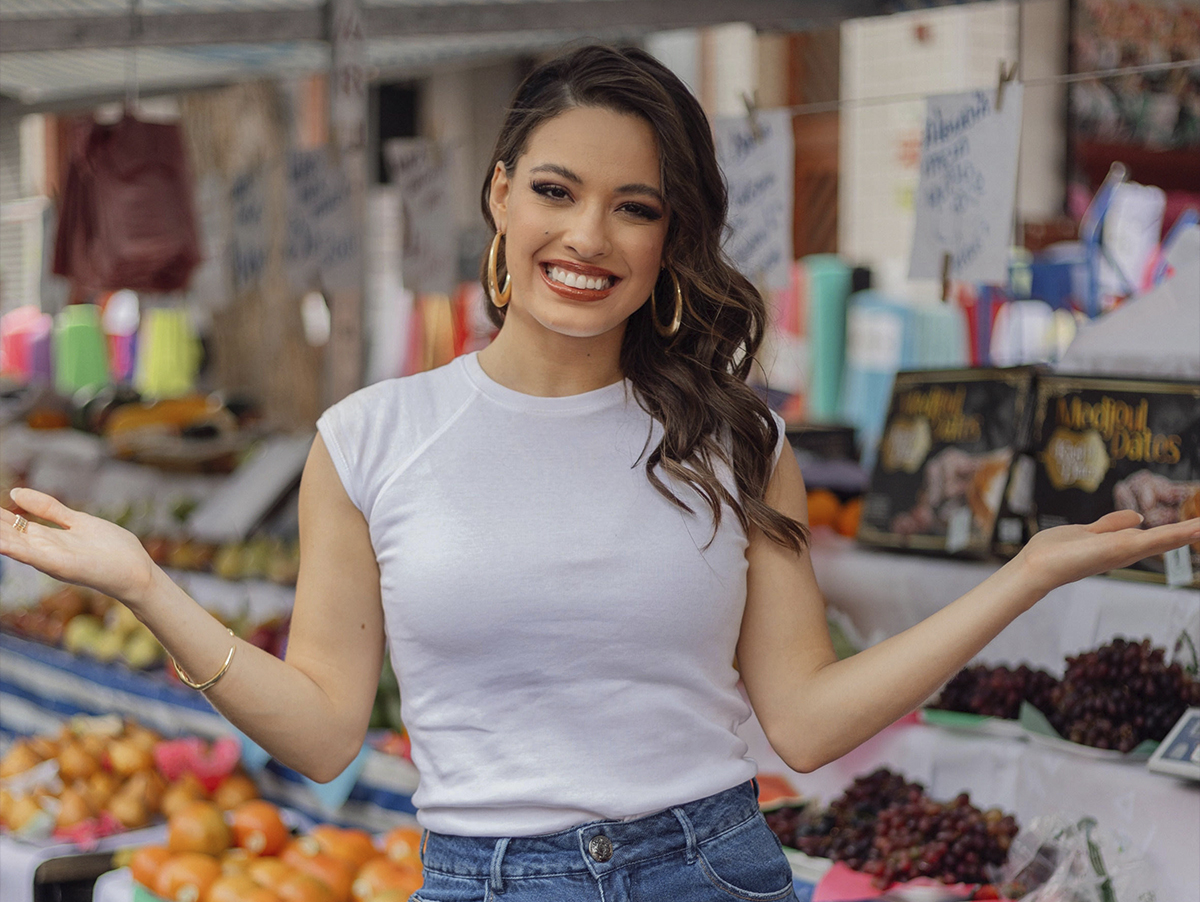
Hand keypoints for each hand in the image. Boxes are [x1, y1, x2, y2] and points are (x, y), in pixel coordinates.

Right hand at [0, 487, 157, 606]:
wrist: (137, 573)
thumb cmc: (110, 549)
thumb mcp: (75, 521)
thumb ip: (47, 509)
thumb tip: (14, 493)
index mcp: (44, 539)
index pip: (8, 525)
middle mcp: (42, 550)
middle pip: (5, 533)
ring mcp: (51, 558)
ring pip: (11, 544)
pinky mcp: (63, 565)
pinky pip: (34, 554)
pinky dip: (14, 547)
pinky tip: (0, 541)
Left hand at [1016, 509, 1199, 598]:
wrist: (1035, 568)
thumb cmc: (1054, 552)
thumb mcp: (1088, 531)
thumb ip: (1111, 524)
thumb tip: (1138, 516)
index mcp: (1119, 546)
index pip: (1154, 537)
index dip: (1178, 531)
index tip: (1199, 524)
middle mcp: (1125, 551)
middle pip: (1164, 540)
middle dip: (1189, 533)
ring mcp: (1124, 552)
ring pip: (1164, 540)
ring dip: (1189, 532)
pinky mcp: (1120, 549)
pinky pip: (1153, 540)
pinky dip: (1176, 535)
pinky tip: (1197, 529)